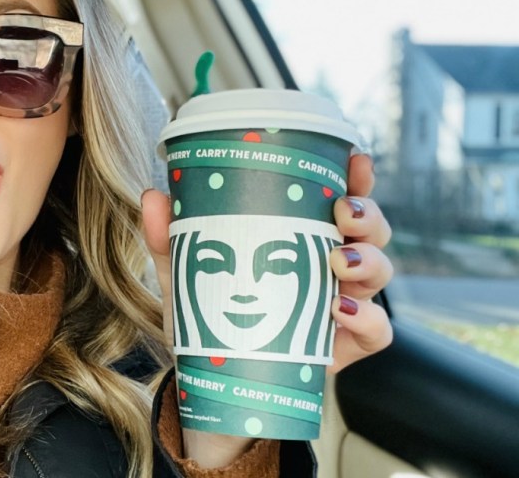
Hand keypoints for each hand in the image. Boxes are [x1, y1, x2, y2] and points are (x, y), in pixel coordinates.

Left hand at [140, 153, 393, 465]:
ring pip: (380, 272)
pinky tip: (340, 310)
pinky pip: (379, 330)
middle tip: (342, 215)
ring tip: (339, 262)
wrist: (213, 375)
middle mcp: (332, 265)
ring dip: (368, 260)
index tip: (355, 160)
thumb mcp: (187, 274)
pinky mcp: (348, 345)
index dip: (357, 177)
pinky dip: (368, 318)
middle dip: (367, 215)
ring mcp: (345, 304)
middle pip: (372, 230)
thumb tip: (154, 196)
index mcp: (303, 237)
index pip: (341, 199)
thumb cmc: (210, 314)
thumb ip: (170, 239)